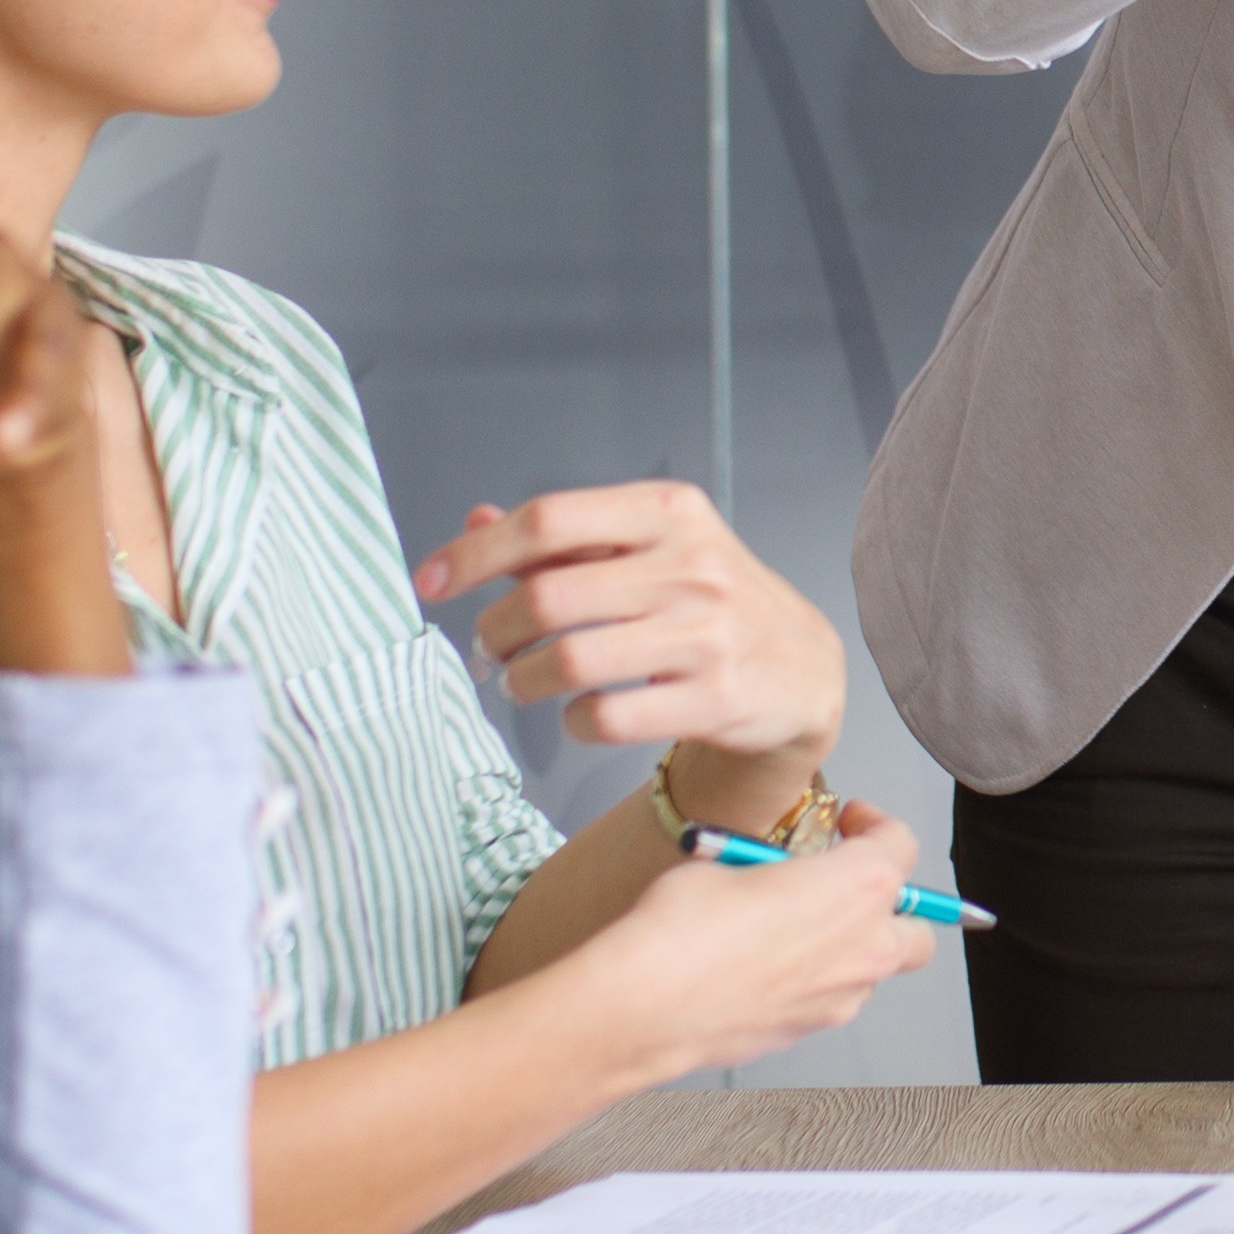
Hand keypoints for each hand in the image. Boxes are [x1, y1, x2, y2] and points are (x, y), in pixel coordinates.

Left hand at [414, 482, 844, 756]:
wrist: (802, 667)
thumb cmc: (709, 601)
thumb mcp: (649, 549)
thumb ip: (564, 540)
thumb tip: (474, 520)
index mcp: (668, 512)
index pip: (549, 520)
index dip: (477, 553)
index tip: (430, 582)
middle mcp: (692, 566)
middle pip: (548, 597)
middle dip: (494, 630)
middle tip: (487, 648)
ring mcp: (707, 634)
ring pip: (568, 662)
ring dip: (522, 680)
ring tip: (521, 683)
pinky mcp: (715, 698)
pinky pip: (606, 717)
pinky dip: (574, 721)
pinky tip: (580, 714)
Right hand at [541, 799, 942, 1081]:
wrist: (645, 1006)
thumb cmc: (682, 928)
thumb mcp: (727, 862)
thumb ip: (770, 867)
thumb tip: (765, 873)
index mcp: (859, 886)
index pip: (900, 845)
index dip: (875, 825)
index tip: (850, 822)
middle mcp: (865, 945)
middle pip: (918, 925)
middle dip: (893, 904)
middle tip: (848, 884)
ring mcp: (841, 997)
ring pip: (877, 969)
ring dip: (855, 946)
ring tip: (800, 927)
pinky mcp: (808, 1031)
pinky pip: (833, 999)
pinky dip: (817, 981)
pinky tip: (768, 967)